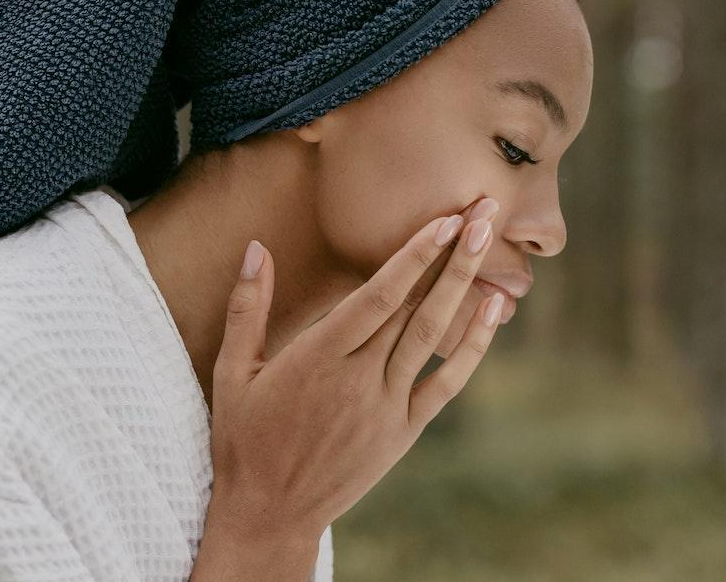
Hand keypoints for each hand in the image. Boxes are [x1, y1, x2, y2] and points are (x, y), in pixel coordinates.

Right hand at [196, 198, 503, 577]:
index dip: (413, 255)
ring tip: (489, 242)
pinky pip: (446, 383)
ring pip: (434, 335)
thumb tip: (256, 248)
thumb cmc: (245, 439)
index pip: (377, 296)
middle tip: (484, 211)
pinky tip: (491, 311)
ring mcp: (386, 405)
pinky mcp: (403, 431)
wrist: (270, 514)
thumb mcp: (233, 372)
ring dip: (465, 285)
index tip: (443, 219)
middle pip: (415, 306)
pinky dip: (472, 346)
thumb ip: (248, 308)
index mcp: (316, 358)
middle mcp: (358, 378)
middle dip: (453, 254)